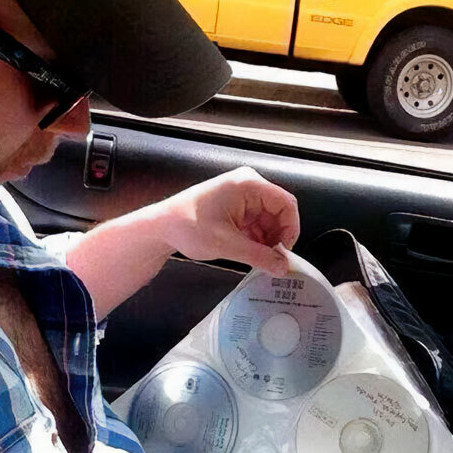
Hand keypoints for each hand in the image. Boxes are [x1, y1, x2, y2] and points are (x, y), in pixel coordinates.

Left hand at [155, 168, 299, 275]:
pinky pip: (257, 223)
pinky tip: (249, 253)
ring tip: (257, 258)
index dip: (290, 229)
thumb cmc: (187, 225)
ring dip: (266, 241)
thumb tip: (282, 267)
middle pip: (279, 213)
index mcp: (248, 185)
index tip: (284, 251)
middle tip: (271, 260)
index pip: (286, 203)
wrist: (162, 226)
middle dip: (277, 237)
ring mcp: (242, 196)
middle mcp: (248, 186)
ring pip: (269, 221)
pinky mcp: (236, 208)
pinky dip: (256, 239)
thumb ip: (259, 256)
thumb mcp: (226, 244)